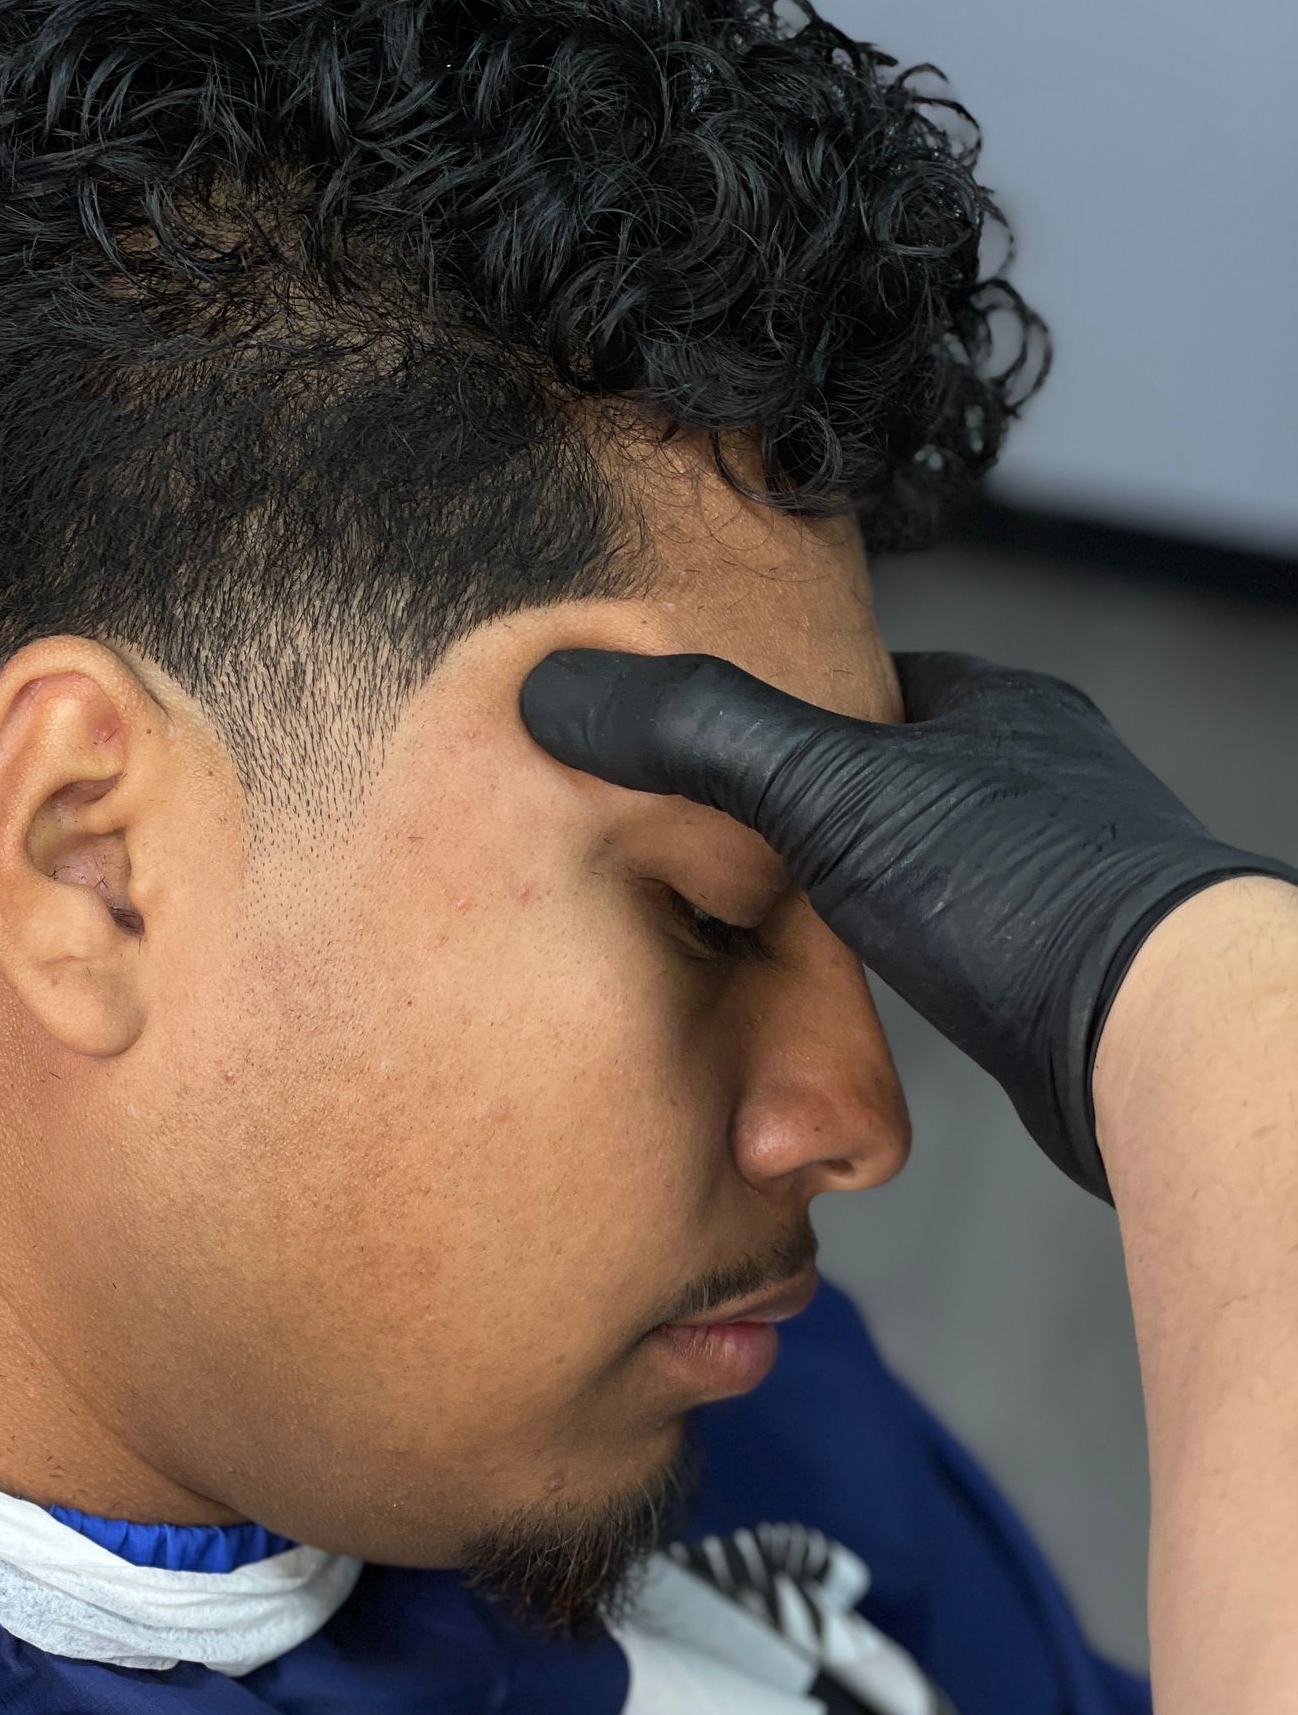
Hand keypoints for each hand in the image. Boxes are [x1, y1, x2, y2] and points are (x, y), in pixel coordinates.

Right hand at [521, 646, 1296, 1197]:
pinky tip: (842, 991)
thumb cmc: (1020, 893)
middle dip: (796, 809)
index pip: (858, 678)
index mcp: (992, 705)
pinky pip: (943, 945)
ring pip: (914, 866)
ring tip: (751, 923)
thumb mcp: (830, 790)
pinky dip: (888, 961)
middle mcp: (1032, 777)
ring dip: (843, 894)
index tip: (688, 743)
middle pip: (882, 774)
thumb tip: (561, 690)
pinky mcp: (1051, 970)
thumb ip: (702, 738)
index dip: (768, 703)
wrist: (1153, 1036)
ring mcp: (1049, 874)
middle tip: (699, 845)